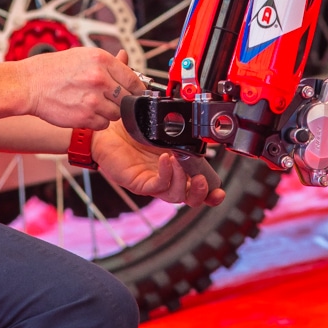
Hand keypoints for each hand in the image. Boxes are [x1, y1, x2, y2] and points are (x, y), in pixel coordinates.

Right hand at [23, 47, 143, 129]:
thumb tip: (127, 61)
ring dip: (108, 112)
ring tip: (91, 103)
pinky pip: (103, 124)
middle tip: (107, 98)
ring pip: (116, 114)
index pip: (133, 79)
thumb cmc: (53, 70)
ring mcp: (92, 99)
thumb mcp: (83, 55)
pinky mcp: (84, 117)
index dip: (136, 88)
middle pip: (127, 98)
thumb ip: (108, 62)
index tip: (135, 93)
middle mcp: (99, 79)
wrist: (29, 85)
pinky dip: (97, 121)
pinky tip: (85, 111)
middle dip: (120, 101)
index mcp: (101, 60)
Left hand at [91, 120, 225, 207]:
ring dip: (182, 180)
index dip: (211, 192)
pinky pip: (157, 186)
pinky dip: (166, 173)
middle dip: (201, 193)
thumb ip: (184, 134)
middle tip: (201, 180)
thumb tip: (204, 131)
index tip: (219, 190)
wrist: (107, 128)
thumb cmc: (132, 128)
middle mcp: (167, 178)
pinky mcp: (139, 183)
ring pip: (175, 195)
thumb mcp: (164, 130)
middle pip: (190, 198)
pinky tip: (166, 158)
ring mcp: (153, 182)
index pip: (197, 187)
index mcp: (177, 168)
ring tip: (179, 160)